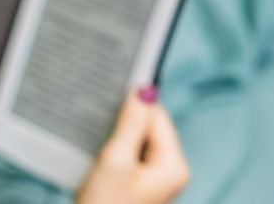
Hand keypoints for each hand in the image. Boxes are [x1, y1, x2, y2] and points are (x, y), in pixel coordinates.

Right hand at [77, 86, 190, 203]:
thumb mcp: (115, 160)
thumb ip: (131, 123)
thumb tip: (144, 89)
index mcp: (173, 165)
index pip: (157, 116)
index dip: (131, 109)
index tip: (106, 108)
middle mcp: (170, 171)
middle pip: (149, 128)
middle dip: (123, 127)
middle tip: (100, 138)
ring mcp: (155, 180)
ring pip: (137, 141)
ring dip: (116, 140)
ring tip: (100, 156)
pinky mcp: (139, 184)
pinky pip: (130, 156)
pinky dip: (114, 153)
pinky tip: (100, 164)